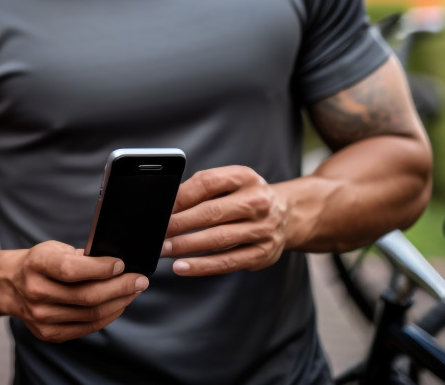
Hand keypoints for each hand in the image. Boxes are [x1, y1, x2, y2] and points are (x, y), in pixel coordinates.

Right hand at [0, 240, 146, 342]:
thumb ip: (82, 256)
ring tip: (133, 291)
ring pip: (91, 314)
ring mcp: (41, 316)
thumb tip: (118, 264)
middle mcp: (36, 292)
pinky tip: (118, 305)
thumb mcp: (54, 248)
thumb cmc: (39, 263)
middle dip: (120, 287)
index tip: (122, 264)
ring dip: (119, 302)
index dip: (101, 268)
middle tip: (140, 280)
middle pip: (87, 296)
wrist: (10, 285)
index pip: (72, 270)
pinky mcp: (48, 333)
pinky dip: (108, 316)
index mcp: (36, 264)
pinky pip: (87, 327)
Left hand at [162, 165, 290, 275]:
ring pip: (218, 239)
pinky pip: (227, 262)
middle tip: (157, 232)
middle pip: (211, 212)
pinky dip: (202, 266)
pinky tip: (182, 266)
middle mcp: (258, 201)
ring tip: (164, 249)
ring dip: (186, 246)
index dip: (181, 196)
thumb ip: (202, 189)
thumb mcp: (230, 182)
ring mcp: (263, 229)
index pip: (207, 183)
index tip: (161, 208)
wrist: (287, 215)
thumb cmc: (246, 197)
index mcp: (245, 177)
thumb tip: (167, 204)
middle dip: (179, 224)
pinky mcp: (263, 253)